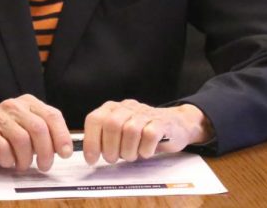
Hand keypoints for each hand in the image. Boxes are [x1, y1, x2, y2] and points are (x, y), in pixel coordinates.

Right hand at [0, 94, 72, 170]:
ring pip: (22, 139)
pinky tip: (7, 162)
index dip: (62, 136)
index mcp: (28, 103)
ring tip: (23, 166)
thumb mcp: (23, 126)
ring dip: (26, 159)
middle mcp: (14, 106)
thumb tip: (62, 149)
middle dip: (46, 152)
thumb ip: (41, 133)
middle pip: (39, 128)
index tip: (66, 153)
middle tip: (44, 166)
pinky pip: (3, 147)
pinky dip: (9, 159)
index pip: (52, 115)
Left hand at [82, 100, 212, 164]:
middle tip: (114, 159)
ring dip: (128, 150)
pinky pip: (150, 135)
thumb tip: (90, 155)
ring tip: (131, 155)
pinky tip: (145, 151)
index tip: (91, 159)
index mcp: (113, 108)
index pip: (95, 119)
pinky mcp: (162, 123)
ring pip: (131, 130)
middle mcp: (128, 107)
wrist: (175, 124)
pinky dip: (145, 149)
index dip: (91, 141)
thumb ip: (105, 138)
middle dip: (110, 147)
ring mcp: (145, 113)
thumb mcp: (120, 132)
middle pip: (112, 124)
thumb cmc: (143, 132)